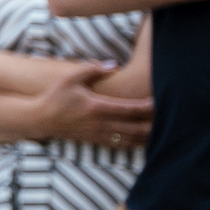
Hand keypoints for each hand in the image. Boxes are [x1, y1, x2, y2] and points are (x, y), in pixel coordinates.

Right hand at [23, 60, 154, 147]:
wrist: (40, 119)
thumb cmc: (55, 96)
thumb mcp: (69, 78)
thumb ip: (92, 70)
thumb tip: (113, 64)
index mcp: (97, 107)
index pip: (130, 109)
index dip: (148, 107)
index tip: (160, 101)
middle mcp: (101, 123)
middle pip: (136, 127)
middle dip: (154, 124)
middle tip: (169, 118)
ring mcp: (99, 134)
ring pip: (131, 139)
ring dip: (147, 136)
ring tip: (163, 131)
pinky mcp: (96, 141)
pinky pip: (121, 145)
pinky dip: (135, 143)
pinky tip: (144, 140)